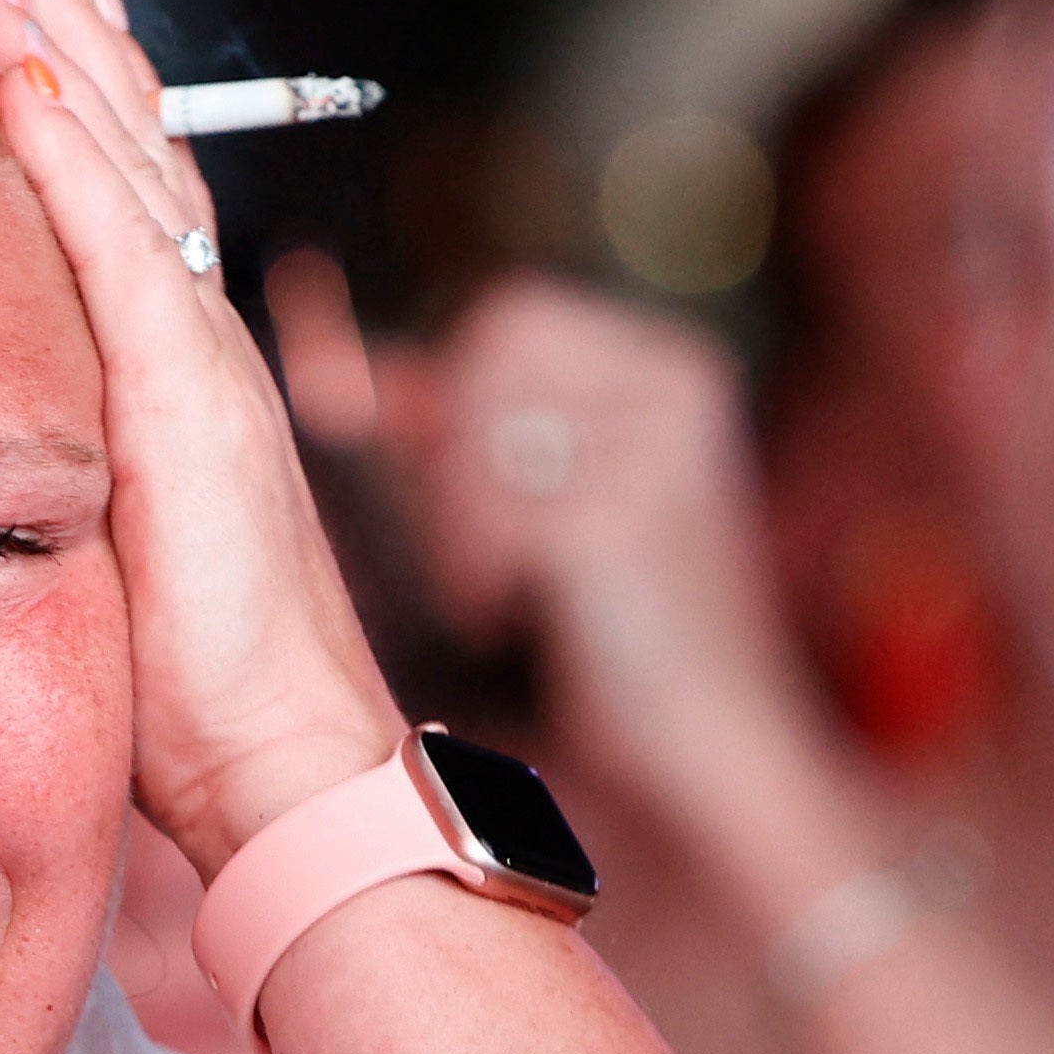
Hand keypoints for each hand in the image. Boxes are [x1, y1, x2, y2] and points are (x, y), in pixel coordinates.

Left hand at [0, 0, 399, 876]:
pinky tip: (12, 71)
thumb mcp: (102, 547)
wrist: (282, 764)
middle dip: (71, 16)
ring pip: (123, 158)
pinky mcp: (183, 397)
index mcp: (173, 368)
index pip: (120, 189)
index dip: (73, 83)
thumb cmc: (190, 694)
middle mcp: (195, 336)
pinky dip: (62, 147)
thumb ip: (56, 474)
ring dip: (57, 41)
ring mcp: (198, 355)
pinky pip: (113, 243)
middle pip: (130, 137)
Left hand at [387, 278, 850, 867]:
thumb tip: (336, 371)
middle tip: (477, 548)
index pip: (512, 317)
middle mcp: (679, 384)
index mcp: (676, 366)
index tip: (444, 479)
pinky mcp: (619, 519)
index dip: (452, 393)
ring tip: (495, 590)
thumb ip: (462, 428)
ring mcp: (657, 446)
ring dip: (457, 520)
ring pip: (475, 434)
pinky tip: (510, 620)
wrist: (718, 737)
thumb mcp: (553, 500)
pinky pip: (486, 513)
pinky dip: (476, 571)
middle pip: (484, 360)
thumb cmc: (625, 626)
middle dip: (450, 455)